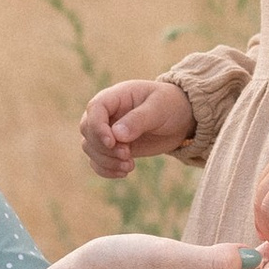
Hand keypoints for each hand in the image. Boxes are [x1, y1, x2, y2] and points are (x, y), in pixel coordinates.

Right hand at [79, 78, 195, 178]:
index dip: (98, 127)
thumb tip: (116, 134)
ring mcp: (108, 131)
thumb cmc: (170, 105)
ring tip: (130, 166)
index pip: (95, 109)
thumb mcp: (159, 107)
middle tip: (127, 155)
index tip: (112, 142)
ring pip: (90, 147)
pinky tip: (124, 172)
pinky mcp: (113, 149)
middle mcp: (107, 114)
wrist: (181, 119)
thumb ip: (138, 119)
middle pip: (87, 130)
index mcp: (116, 97)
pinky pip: (97, 161)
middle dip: (104, 148)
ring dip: (106, 161)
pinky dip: (106, 170)